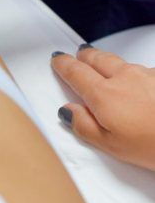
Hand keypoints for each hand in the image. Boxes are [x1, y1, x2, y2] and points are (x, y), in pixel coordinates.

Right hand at [52, 45, 154, 170]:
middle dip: (84, 56)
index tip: (57, 61)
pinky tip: (136, 84)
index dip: (64, 65)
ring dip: (108, 63)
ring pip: (120, 62)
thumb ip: (85, 126)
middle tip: (77, 55)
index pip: (76, 72)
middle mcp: (124, 77)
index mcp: (104, 95)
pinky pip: (141, 70)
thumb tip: (68, 111)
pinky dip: (132, 73)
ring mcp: (146, 74)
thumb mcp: (113, 146)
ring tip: (103, 67)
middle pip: (97, 58)